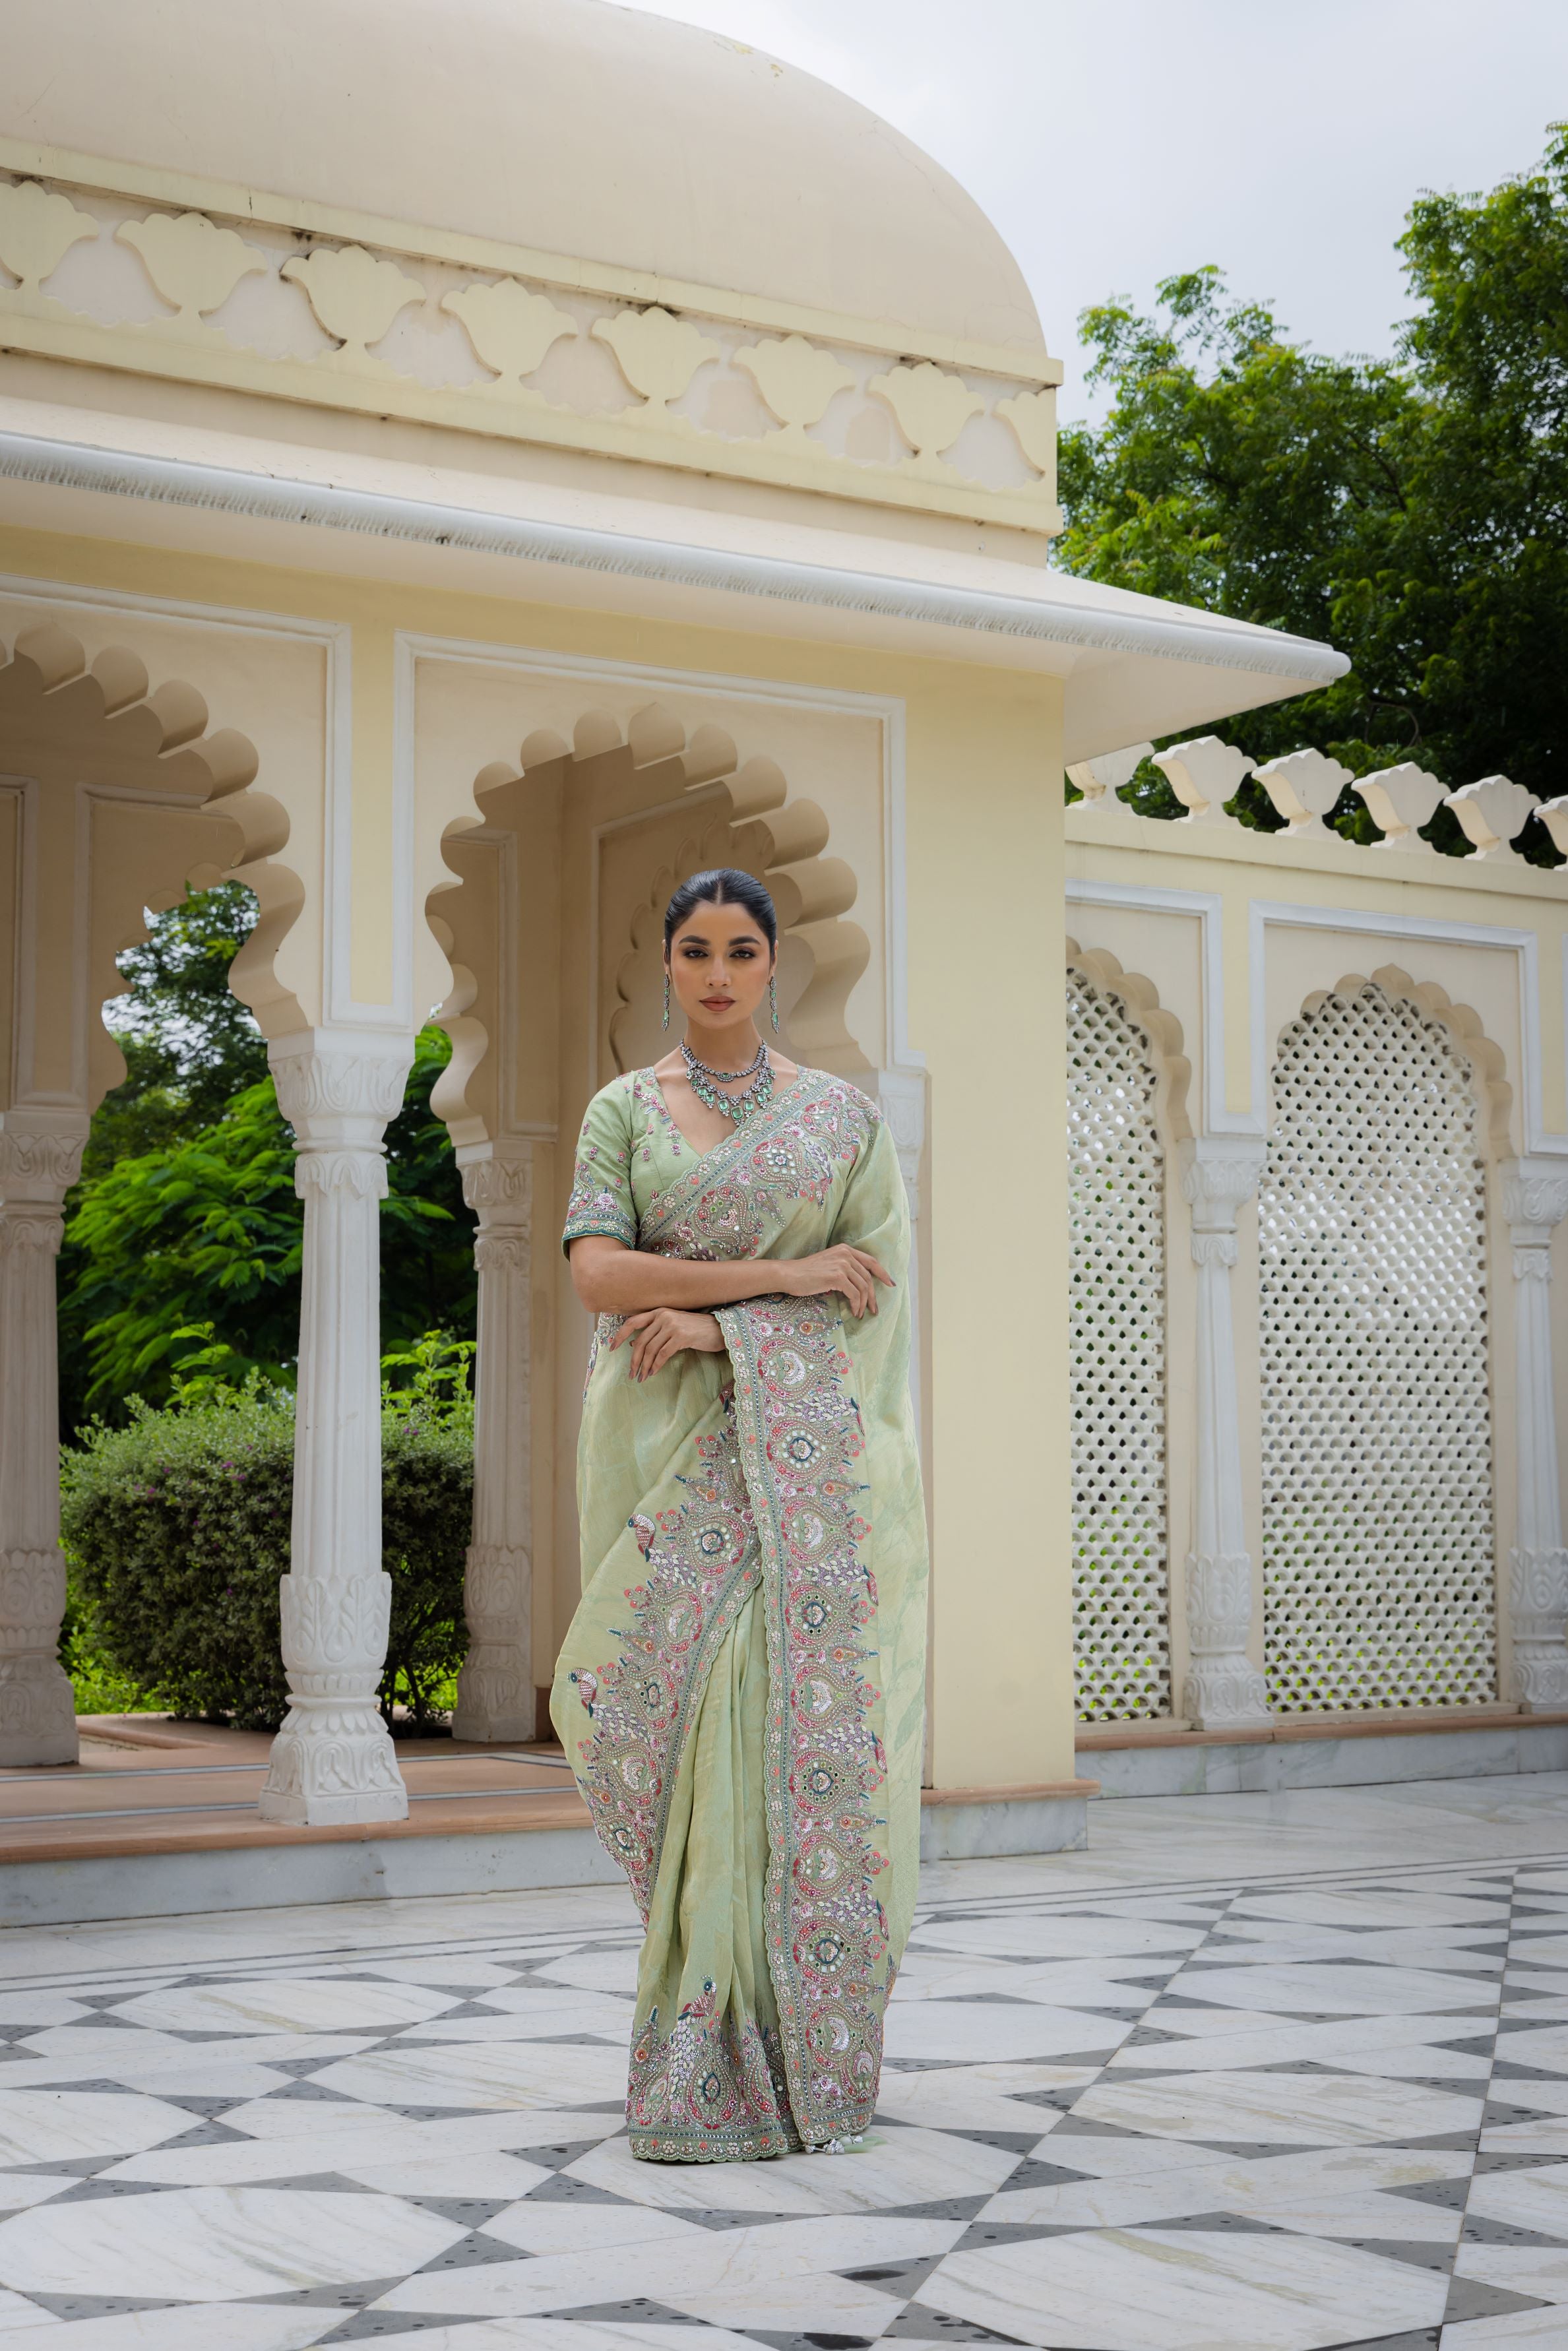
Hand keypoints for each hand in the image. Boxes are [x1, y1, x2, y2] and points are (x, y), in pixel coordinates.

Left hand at [610, 1307, 727, 1381]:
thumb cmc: (694, 1330)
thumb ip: (654, 1333)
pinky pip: (662, 1355)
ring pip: (650, 1349)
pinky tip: (653, 1373)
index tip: (611, 1348)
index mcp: (658, 1312)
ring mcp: (672, 1325)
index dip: (619, 1335)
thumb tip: (632, 1345)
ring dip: (644, 1366)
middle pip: (640, 1340)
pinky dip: (656, 1366)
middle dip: (634, 1359)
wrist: (718, 1330)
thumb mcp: (672, 1328)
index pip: (632, 1322)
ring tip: (642, 1377)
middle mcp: (663, 1316)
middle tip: (631, 1373)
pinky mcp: (681, 1337)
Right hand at [776, 1244, 894, 1317]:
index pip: (871, 1261)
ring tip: (859, 1313)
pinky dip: (856, 1305)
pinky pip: (854, 1294)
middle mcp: (846, 1254)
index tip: (890, 1284)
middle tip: (873, 1309)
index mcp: (845, 1249)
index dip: (883, 1273)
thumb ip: (845, 1268)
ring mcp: (842, 1264)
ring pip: (863, 1287)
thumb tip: (861, 1285)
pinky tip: (853, 1311)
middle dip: (872, 1296)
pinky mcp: (837, 1276)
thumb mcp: (829, 1264)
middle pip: (868, 1277)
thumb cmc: (806, 1273)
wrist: (789, 1274)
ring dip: (863, 1303)